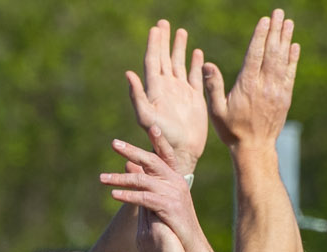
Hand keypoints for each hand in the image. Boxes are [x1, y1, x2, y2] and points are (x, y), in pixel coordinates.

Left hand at [106, 138, 204, 251]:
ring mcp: (174, 194)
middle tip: (114, 143)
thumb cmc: (174, 228)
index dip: (158, 140)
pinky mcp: (169, 208)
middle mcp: (177, 183)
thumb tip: (128, 166)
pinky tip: (114, 195)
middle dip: (132, 151)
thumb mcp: (159, 202)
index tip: (150, 125)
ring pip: (143, 180)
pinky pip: (144, 198)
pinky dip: (128, 196)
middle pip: (152, 161)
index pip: (165, 155)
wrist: (191, 251)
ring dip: (120, 179)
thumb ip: (145, 183)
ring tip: (102, 178)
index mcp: (176, 180)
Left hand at [126, 21, 209, 178]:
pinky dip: (196, 64)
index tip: (154, 29)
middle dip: (164, 41)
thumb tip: (129, 74)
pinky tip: (197, 53)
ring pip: (179, 64)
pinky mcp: (195, 98)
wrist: (180, 152)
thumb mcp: (146, 117)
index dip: (153, 44)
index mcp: (155, 89)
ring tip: (180, 31)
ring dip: (179, 48)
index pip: (152, 61)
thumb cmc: (161, 138)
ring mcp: (181, 92)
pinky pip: (195, 77)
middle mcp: (167, 88)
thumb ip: (138, 96)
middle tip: (163, 23)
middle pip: (164, 58)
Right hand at [203, 10, 299, 152]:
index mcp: (247, 85)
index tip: (265, 20)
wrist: (254, 149)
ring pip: (282, 60)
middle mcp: (264, 85)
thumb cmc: (232, 131)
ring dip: (286, 39)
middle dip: (275, 31)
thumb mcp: (216, 111)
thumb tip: (207, 64)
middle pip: (271, 52)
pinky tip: (294, 46)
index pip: (255, 54)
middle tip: (279, 13)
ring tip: (288, 22)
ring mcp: (277, 91)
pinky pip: (290, 74)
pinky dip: (293, 59)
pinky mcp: (284, 97)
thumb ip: (212, 86)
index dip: (261, 36)